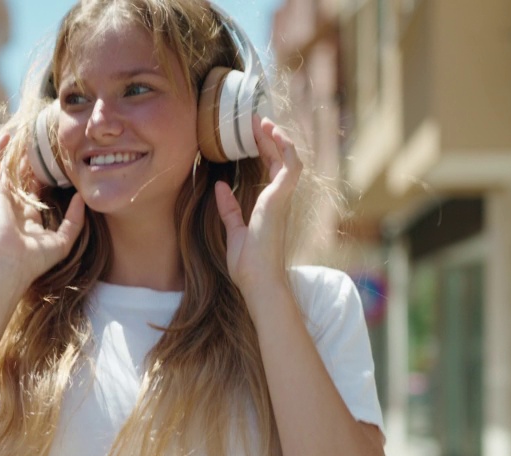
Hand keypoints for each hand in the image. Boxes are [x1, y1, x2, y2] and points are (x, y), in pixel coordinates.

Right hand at [0, 135, 85, 290]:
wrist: (9, 265)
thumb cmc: (34, 259)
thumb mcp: (62, 240)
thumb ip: (74, 220)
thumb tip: (82, 198)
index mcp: (29, 218)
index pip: (37, 192)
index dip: (46, 177)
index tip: (59, 163)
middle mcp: (14, 206)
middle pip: (23, 176)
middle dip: (31, 160)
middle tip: (43, 142)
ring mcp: (3, 198)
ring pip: (9, 168)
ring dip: (16, 151)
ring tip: (27, 132)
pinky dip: (0, 151)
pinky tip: (10, 136)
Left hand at [214, 117, 301, 299]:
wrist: (257, 280)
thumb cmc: (249, 263)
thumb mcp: (233, 230)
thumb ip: (229, 209)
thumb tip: (221, 186)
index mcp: (269, 205)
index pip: (270, 169)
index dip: (263, 148)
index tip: (252, 133)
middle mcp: (279, 199)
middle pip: (279, 159)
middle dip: (269, 137)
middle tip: (255, 120)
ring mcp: (282, 198)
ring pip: (288, 158)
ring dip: (277, 138)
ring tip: (263, 121)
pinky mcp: (280, 199)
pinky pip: (290, 166)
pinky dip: (284, 147)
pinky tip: (273, 134)